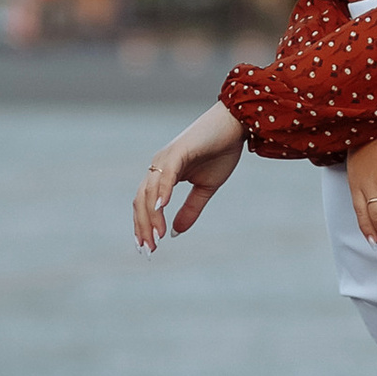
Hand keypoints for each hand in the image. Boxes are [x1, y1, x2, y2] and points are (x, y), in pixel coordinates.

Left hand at [133, 102, 244, 250]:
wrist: (235, 124)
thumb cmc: (221, 151)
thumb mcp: (206, 188)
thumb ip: (190, 209)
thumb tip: (175, 233)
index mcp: (163, 174)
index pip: (145, 204)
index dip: (143, 226)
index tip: (147, 249)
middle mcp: (159, 165)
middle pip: (141, 200)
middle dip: (143, 227)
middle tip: (149, 251)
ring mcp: (166, 157)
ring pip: (150, 191)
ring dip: (151, 216)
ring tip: (156, 237)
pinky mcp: (178, 151)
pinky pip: (166, 174)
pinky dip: (162, 192)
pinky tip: (161, 209)